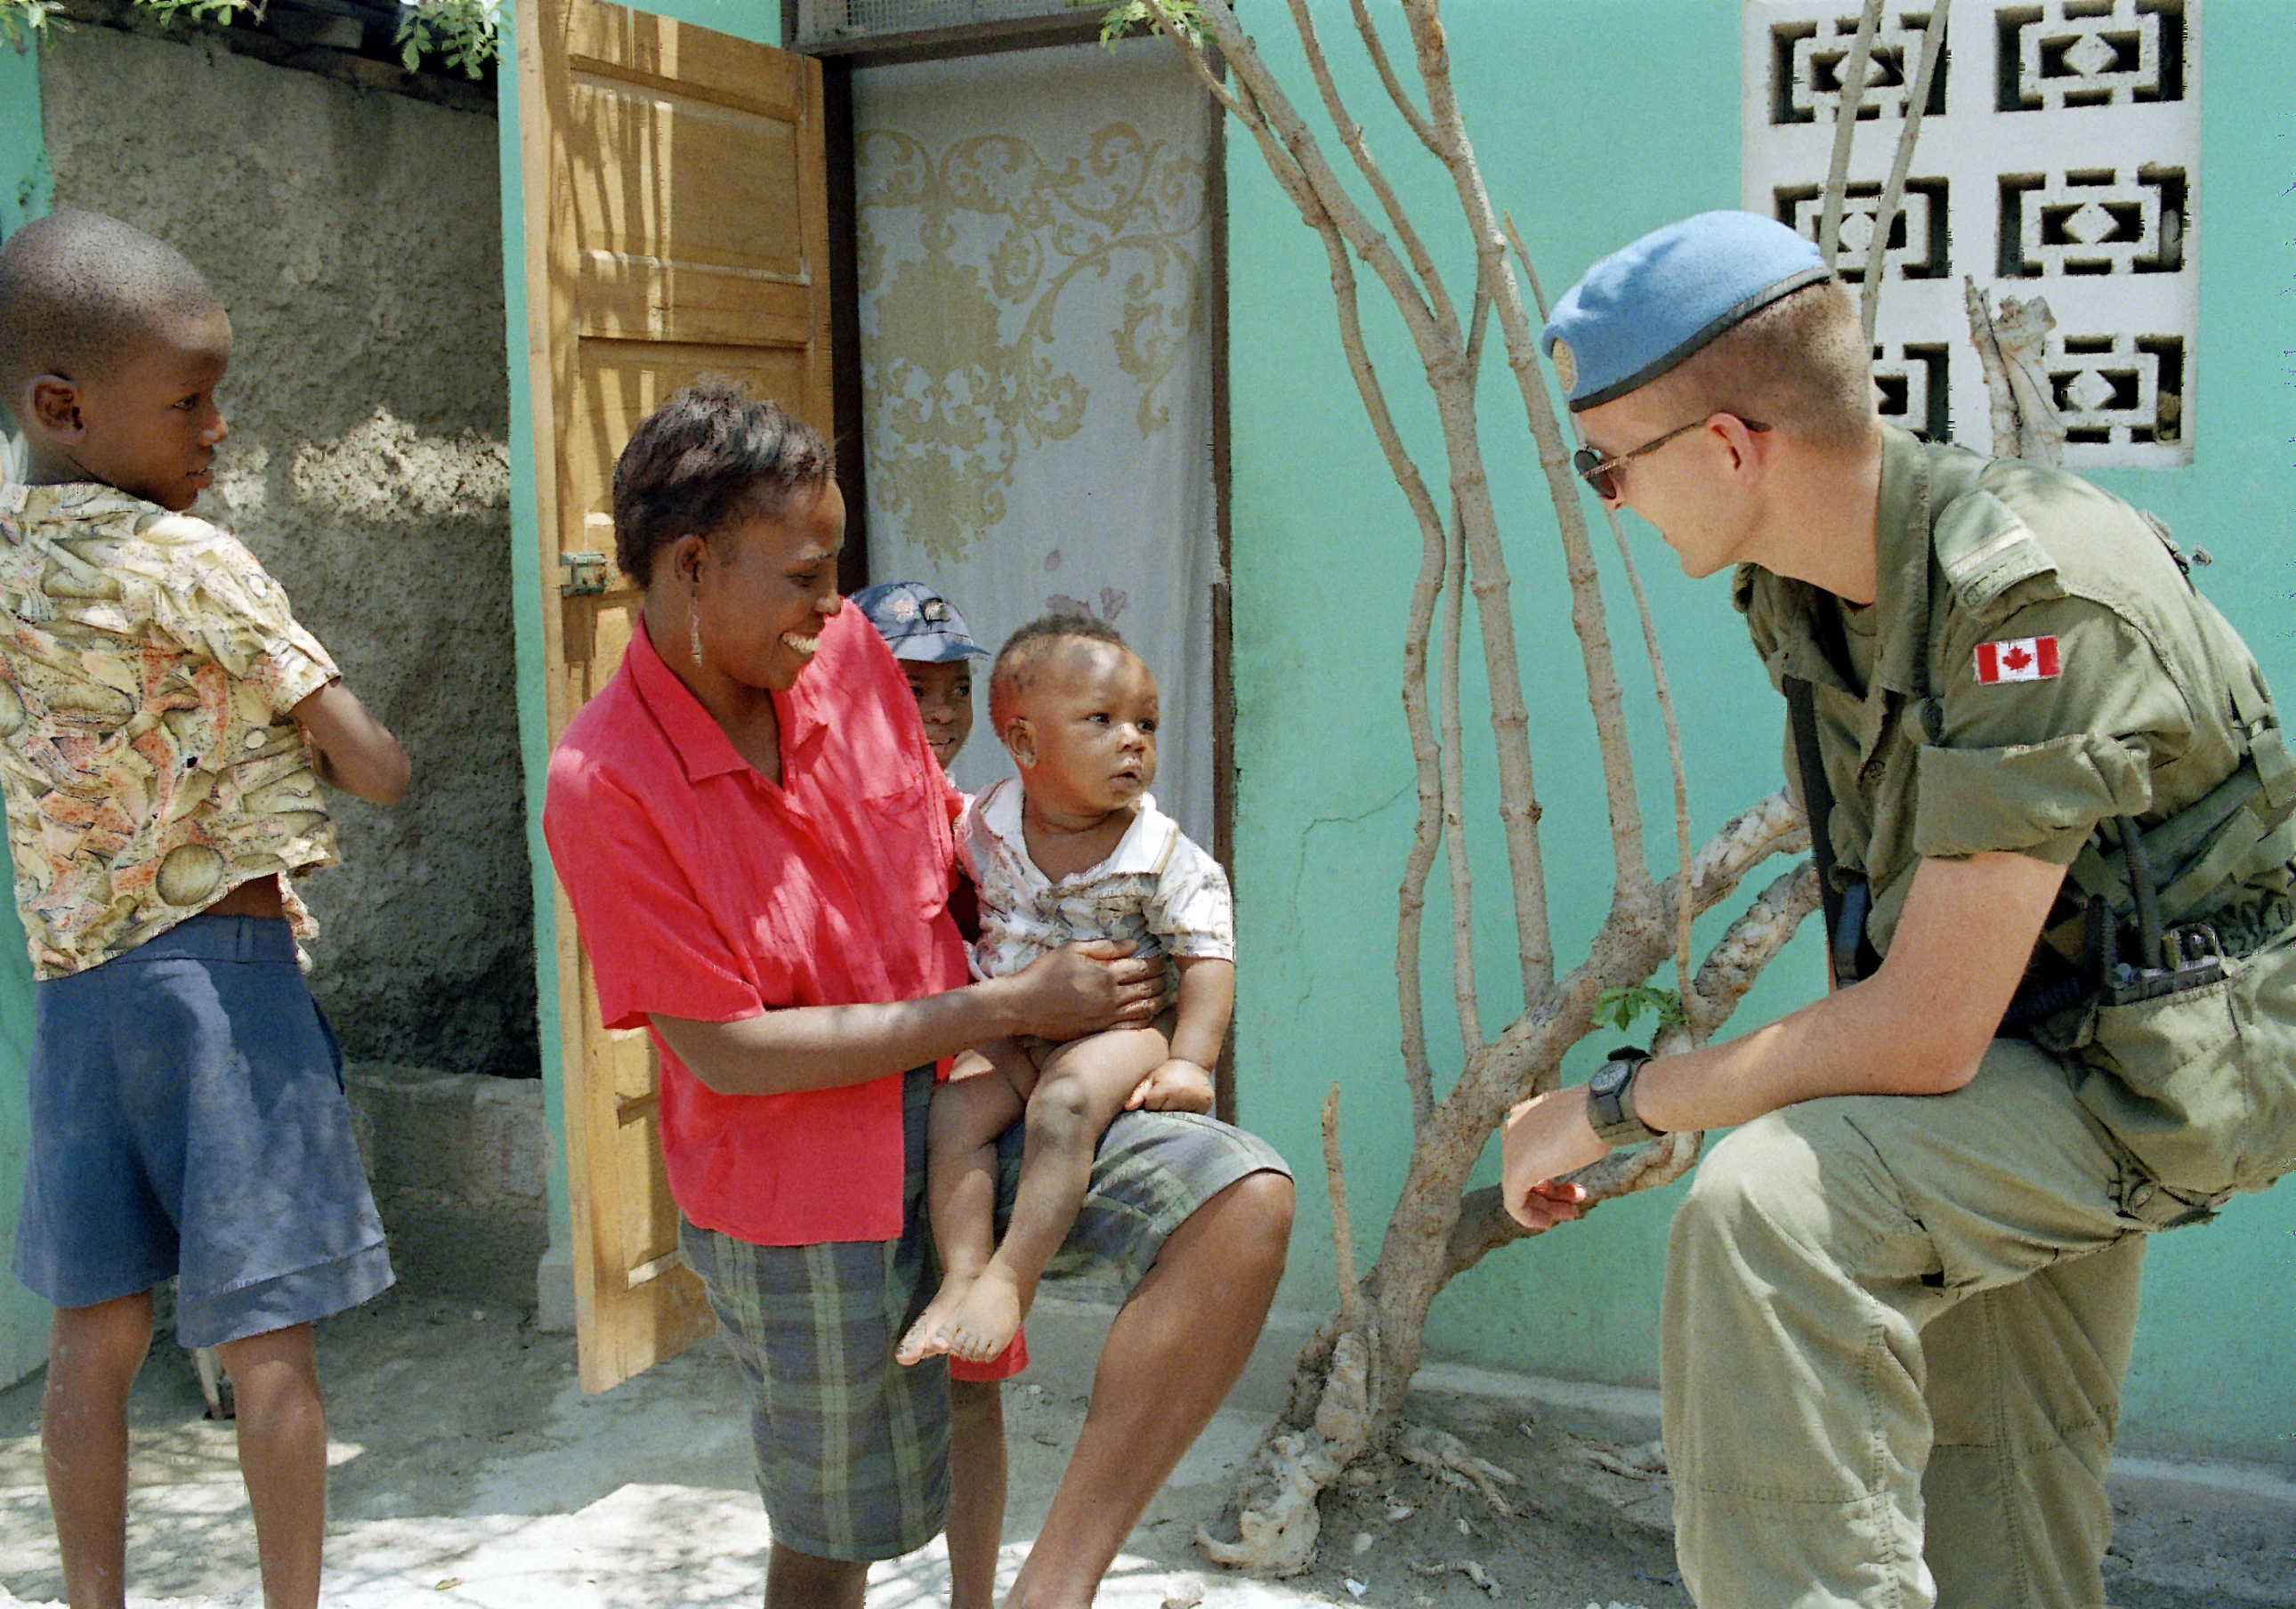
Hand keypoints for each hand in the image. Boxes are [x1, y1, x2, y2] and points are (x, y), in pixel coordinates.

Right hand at [1006, 939, 1168, 1042]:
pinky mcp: (1099, 1030)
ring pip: (1143, 1009)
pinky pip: (1130, 1026)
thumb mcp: (1072, 950)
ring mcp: (1106, 1016)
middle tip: (1166, 976)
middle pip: (1147, 988)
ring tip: (1164, 994)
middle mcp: (1111, 997)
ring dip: (1157, 1000)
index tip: (1162, 960)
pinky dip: (1144, 1019)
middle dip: (1160, 980)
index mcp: (1106, 974)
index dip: (1156, 964)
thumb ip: (1105, 947)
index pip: (1142, 967)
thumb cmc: (1045, 973)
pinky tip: (1148, 1013)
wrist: (1023, 1005)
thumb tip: (1133, 945)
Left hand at [1125, 1057, 1214, 1112]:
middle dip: (1162, 1109)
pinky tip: (1186, 1104)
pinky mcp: (1206, 1105)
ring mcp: (1196, 1100)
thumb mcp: (1151, 1078)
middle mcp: (1183, 1094)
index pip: (1152, 1107)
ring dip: (1174, 1113)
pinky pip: (1191, 1118)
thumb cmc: (1168, 1072)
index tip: (1156, 1096)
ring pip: (1177, 1118)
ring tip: (1176, 1101)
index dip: (1151, 1103)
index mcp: (1167, 1087)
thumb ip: (1138, 1092)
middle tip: (1166, 1099)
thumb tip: (1128, 1107)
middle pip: (1164, 1114)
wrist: (1193, 1064)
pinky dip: (1187, 1114)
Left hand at [1500, 1087, 1605, 1229]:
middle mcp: (1511, 1128)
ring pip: (1520, 1188)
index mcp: (1523, 1116)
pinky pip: (1514, 1201)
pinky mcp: (1516, 1168)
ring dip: (1546, 1206)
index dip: (1552, 1178)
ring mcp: (1511, 1148)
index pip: (1531, 1155)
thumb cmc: (1600, 1116)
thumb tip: (1566, 1156)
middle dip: (1551, 1193)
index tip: (1575, 1191)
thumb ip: (1562, 1140)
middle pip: (1526, 1172)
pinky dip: (1528, 1216)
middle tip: (1575, 1207)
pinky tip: (1545, 1223)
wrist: (1602, 1111)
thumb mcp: (1576, 1126)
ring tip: (1571, 1214)